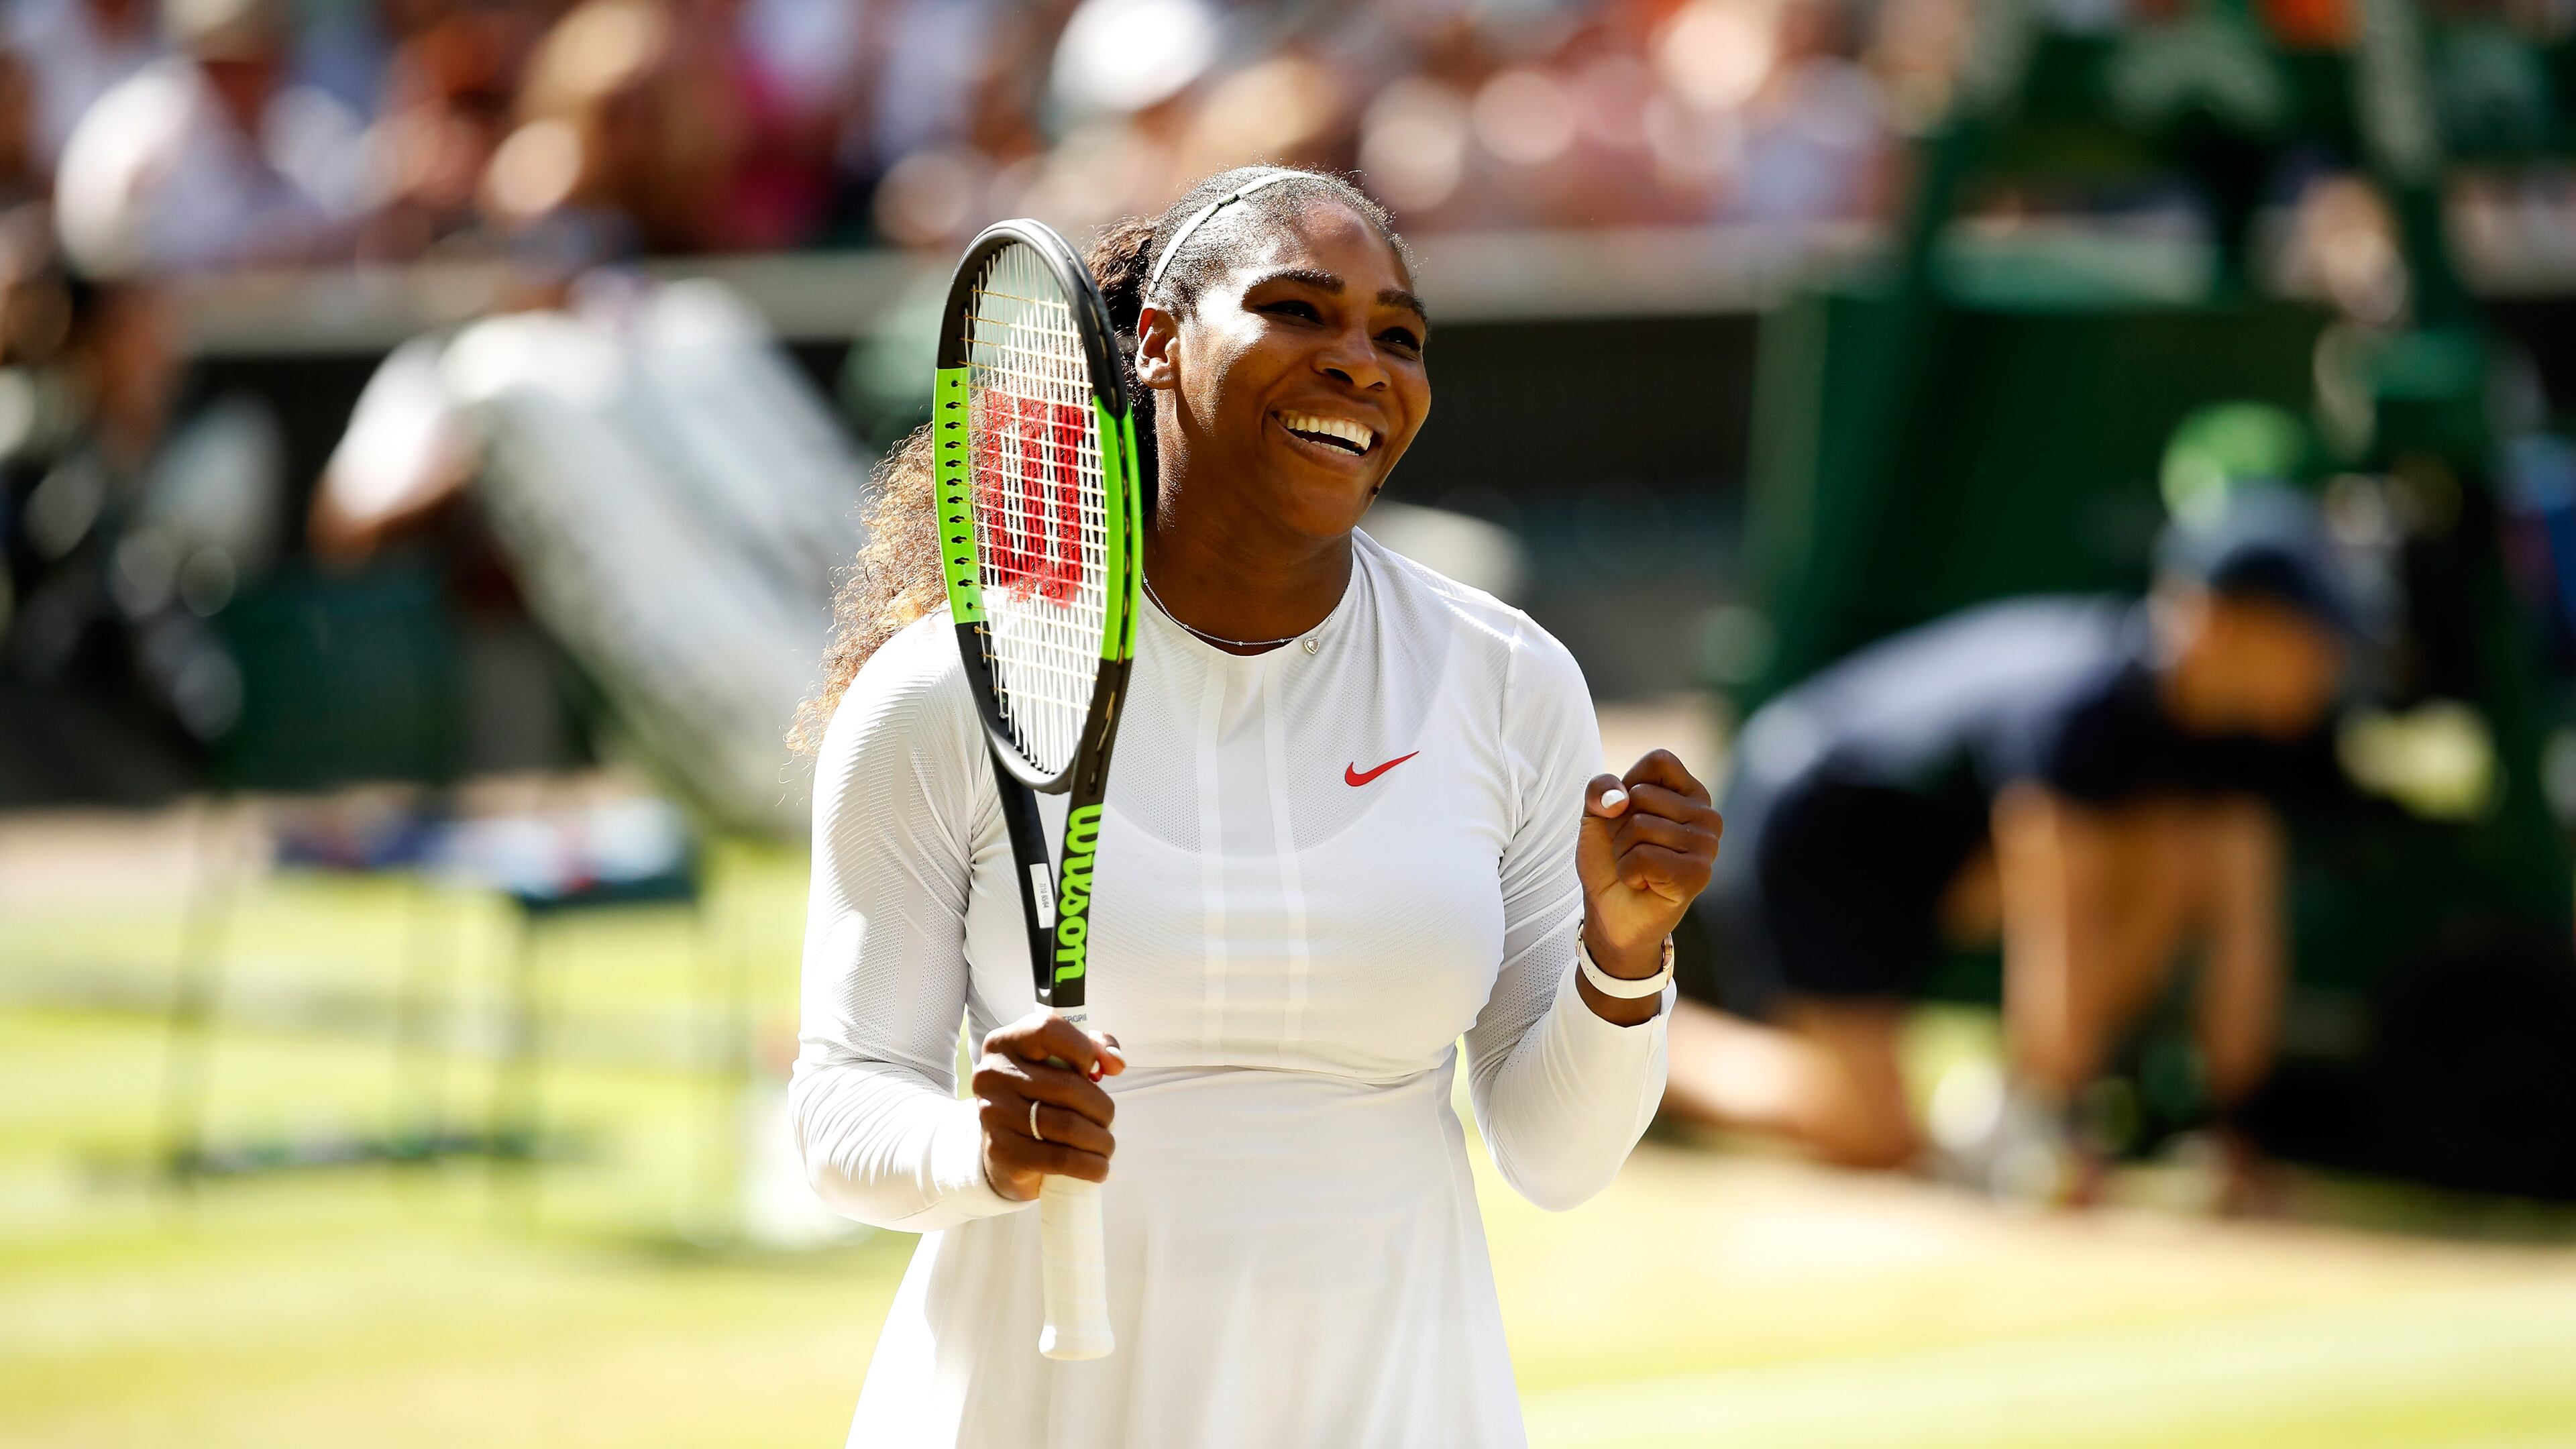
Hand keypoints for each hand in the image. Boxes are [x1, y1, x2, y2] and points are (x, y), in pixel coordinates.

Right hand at [971, 1010, 1126, 1202]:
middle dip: (1102, 1108)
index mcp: (1005, 1043)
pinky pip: (1059, 1158)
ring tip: (1106, 1145)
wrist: (1002, 1148)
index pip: (1048, 1029)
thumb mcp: (1058, 1061)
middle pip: (1068, 1086)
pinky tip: (1099, 1167)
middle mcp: (992, 1074)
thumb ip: (1093, 1047)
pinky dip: (1089, 1165)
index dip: (1083, 1049)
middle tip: (1108, 1120)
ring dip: (1101, 1140)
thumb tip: (1115, 1063)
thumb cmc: (1039, 1095)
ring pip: (1068, 1125)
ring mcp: (993, 1113)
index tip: (1094, 1071)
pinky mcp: (1001, 1150)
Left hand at [1577, 749, 1721, 976]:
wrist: (1610, 912)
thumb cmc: (1610, 859)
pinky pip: (1645, 855)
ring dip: (1622, 851)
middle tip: (1631, 850)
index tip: (1626, 814)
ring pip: (1641, 825)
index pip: (1660, 760)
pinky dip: (1628, 870)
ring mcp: (1708, 845)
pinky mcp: (1698, 874)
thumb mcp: (1597, 814)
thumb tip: (1619, 798)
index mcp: (1690, 792)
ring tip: (1637, 867)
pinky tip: (1642, 883)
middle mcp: (1707, 815)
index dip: (1628, 786)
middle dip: (1619, 825)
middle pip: (1643, 794)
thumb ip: (1600, 790)